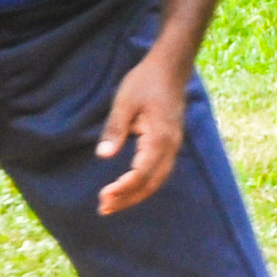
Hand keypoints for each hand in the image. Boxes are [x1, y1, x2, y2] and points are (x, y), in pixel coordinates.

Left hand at [94, 54, 191, 214]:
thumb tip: (104, 156)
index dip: (124, 188)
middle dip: (128, 198)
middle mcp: (170, 146)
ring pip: (157, 180)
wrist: (170, 68)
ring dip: (135, 194)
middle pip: (151, 183)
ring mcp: (173, 145)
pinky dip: (144, 183)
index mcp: (159, 137)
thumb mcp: (124, 103)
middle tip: (103, 208)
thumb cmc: (145, 82)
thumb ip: (115, 130)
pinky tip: (129, 188)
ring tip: (112, 203)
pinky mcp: (170, 143)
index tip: (104, 196)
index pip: (142, 172)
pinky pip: (159, 171)